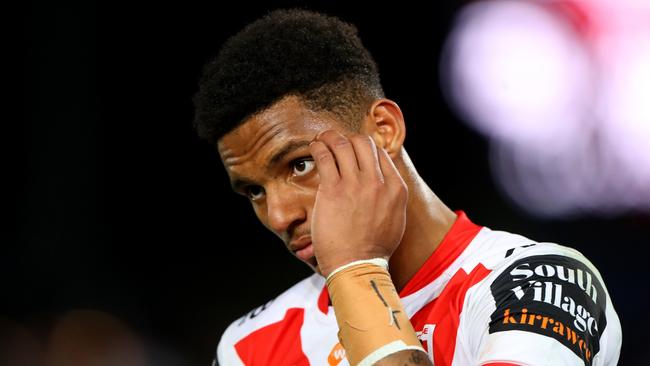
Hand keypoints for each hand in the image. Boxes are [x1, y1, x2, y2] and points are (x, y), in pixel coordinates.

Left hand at [308, 130, 407, 276]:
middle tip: (335, 142)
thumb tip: (386, 184)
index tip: (352, 151)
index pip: (380, 152)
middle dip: (348, 139)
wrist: (357, 266)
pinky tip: (314, 148)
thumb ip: (391, 197)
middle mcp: (378, 182)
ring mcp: (356, 184)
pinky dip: (318, 146)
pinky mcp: (333, 190)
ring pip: (343, 144)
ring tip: (321, 140)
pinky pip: (325, 156)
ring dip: (329, 137)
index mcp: (395, 188)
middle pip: (363, 142)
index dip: (364, 148)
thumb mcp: (395, 219)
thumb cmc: (373, 248)